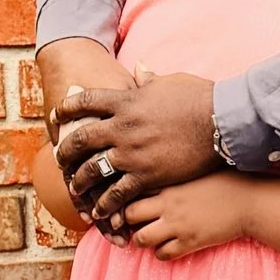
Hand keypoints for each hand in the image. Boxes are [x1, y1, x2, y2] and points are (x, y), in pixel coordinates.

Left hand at [51, 73, 218, 229]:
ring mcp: (132, 153)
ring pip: (92, 169)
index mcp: (126, 102)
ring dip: (79, 180)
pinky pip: (116, 193)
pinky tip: (100, 210)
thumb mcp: (169, 82)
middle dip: (66, 150)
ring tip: (75, 188)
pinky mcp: (147, 175)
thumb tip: (139, 68)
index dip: (67, 109)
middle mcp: (122, 127)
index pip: (84, 102)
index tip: (57, 116)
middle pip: (80, 138)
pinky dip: (104, 203)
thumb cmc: (200, 98)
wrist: (222, 122)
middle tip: (60, 158)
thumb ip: (148, 80)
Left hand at [123, 171, 252, 259]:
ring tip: (152, 237)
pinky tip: (170, 246)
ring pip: (141, 239)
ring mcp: (178, 224)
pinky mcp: (190, 242)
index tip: (129, 201)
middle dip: (128, 221)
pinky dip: (162, 253)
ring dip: (142, 240)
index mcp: (170, 183)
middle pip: (129, 214)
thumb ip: (175, 174)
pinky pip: (162, 254)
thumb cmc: (226, 182)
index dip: (127, 196)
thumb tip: (159, 171)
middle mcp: (169, 204)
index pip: (133, 189)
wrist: (250, 201)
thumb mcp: (196, 171)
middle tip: (136, 223)